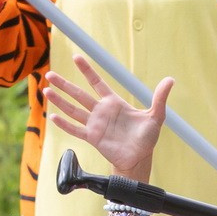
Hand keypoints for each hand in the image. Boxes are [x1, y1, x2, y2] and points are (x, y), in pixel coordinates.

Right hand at [44, 60, 171, 182]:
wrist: (140, 158)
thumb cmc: (147, 137)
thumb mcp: (155, 115)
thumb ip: (159, 98)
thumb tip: (170, 80)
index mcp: (114, 103)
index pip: (97, 82)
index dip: (87, 70)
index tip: (77, 57)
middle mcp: (101, 112)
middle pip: (79, 94)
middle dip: (64, 84)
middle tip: (50, 74)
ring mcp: (95, 124)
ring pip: (73, 109)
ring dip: (59, 101)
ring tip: (46, 90)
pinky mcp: (92, 138)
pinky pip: (75, 129)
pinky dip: (64, 124)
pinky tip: (52, 117)